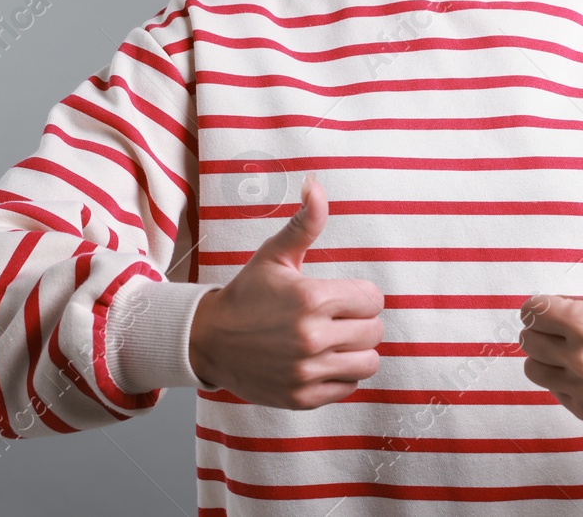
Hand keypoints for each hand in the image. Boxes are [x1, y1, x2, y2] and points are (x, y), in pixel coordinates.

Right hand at [189, 173, 384, 408]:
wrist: (208, 340)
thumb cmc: (247, 294)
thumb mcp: (275, 255)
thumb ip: (304, 223)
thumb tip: (315, 184)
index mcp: (311, 299)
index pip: (373, 299)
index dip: (361, 295)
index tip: (342, 296)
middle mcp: (312, 337)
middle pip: (374, 331)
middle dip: (361, 321)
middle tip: (338, 318)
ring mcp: (307, 371)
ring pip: (368, 363)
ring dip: (357, 350)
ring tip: (337, 340)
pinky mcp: (302, 397)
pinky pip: (348, 388)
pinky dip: (341, 375)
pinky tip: (322, 360)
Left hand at [517, 196, 582, 422]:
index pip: (531, 311)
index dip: (544, 303)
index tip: (564, 305)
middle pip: (528, 339)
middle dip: (544, 328)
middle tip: (570, 325)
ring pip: (534, 368)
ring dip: (547, 356)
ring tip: (574, 346)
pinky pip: (554, 392)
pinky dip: (564, 381)